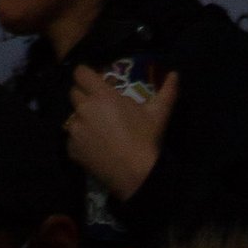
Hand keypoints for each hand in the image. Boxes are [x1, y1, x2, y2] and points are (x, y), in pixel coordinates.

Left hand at [65, 63, 179, 203]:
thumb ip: (167, 90)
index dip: (85, 75)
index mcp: (102, 95)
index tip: (94, 81)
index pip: (80, 73)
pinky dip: (80, 140)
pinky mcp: (71, 149)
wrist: (135, 174)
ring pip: (72, 117)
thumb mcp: (159, 113)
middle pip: (74, 93)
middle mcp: (84, 108)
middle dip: (84, 95)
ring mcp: (76, 130)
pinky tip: (95, 147)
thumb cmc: (146, 138)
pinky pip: (72, 138)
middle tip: (98, 105)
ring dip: (81, 119)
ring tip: (98, 129)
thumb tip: (175, 74)